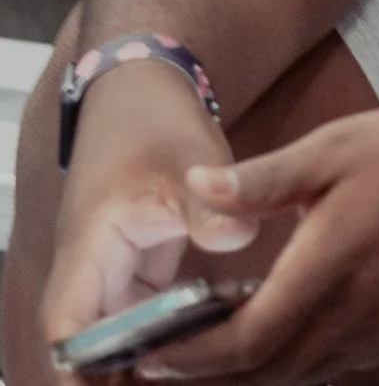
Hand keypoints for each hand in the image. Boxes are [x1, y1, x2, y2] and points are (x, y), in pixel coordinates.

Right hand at [41, 64, 244, 356]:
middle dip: (117, 378)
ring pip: (113, 337)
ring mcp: (110, 272)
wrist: (143, 94)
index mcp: (91, 247)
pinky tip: (205, 354)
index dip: (85, 367)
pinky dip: (160, 340)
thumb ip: (211, 202)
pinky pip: (138, 320)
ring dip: (141, 364)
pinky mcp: (133, 271)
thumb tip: (235, 239)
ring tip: (197, 381)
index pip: (71, 327)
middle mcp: (91, 269)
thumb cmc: (156, 123)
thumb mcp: (190, 157)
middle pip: (89, 345)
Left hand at [131, 103, 378, 382]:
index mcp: (331, 265)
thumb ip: (264, 180)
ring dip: (258, 369)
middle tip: (168, 362)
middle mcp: (358, 314)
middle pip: (267, 372)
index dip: (192, 358)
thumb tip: (196, 189)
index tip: (148, 355)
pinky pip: (343, 361)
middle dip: (213, 374)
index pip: (244, 341)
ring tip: (220, 350)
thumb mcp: (340, 145)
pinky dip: (304, 358)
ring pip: (305, 372)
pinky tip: (293, 330)